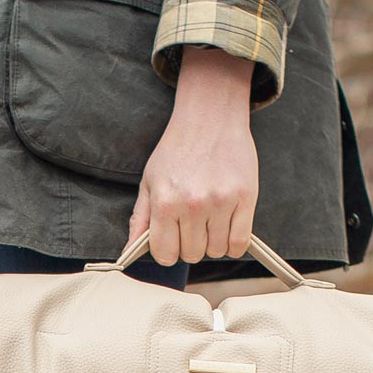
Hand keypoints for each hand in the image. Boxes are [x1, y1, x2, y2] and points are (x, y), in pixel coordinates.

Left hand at [130, 47, 257, 266]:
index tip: (173, 241)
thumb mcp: (150, 181)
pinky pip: (239, 243)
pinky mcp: (245, 198)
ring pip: (216, 251)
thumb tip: (127, 253)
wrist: (210, 117)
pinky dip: (233, 243)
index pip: (166, 255)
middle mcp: (193, 205)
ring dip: (213, 243)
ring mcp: (221, 202)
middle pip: (192, 255)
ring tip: (210, 220)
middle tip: (193, 225)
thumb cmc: (176, 151)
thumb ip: (140, 219)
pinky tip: (227, 227)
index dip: (168, 252)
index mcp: (166, 202)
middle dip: (191, 245)